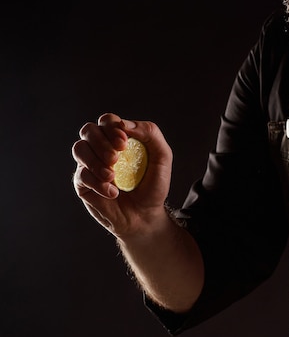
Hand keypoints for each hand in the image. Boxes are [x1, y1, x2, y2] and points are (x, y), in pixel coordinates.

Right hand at [72, 113, 172, 237]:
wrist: (145, 216)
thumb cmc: (153, 187)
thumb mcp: (162, 157)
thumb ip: (150, 133)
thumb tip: (125, 124)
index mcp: (117, 138)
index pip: (106, 120)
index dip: (111, 127)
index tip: (124, 143)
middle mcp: (100, 149)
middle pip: (88, 130)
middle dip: (102, 142)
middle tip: (116, 159)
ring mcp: (89, 165)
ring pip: (79, 149)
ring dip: (95, 161)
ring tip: (112, 176)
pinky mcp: (83, 184)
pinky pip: (82, 175)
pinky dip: (98, 183)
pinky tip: (113, 193)